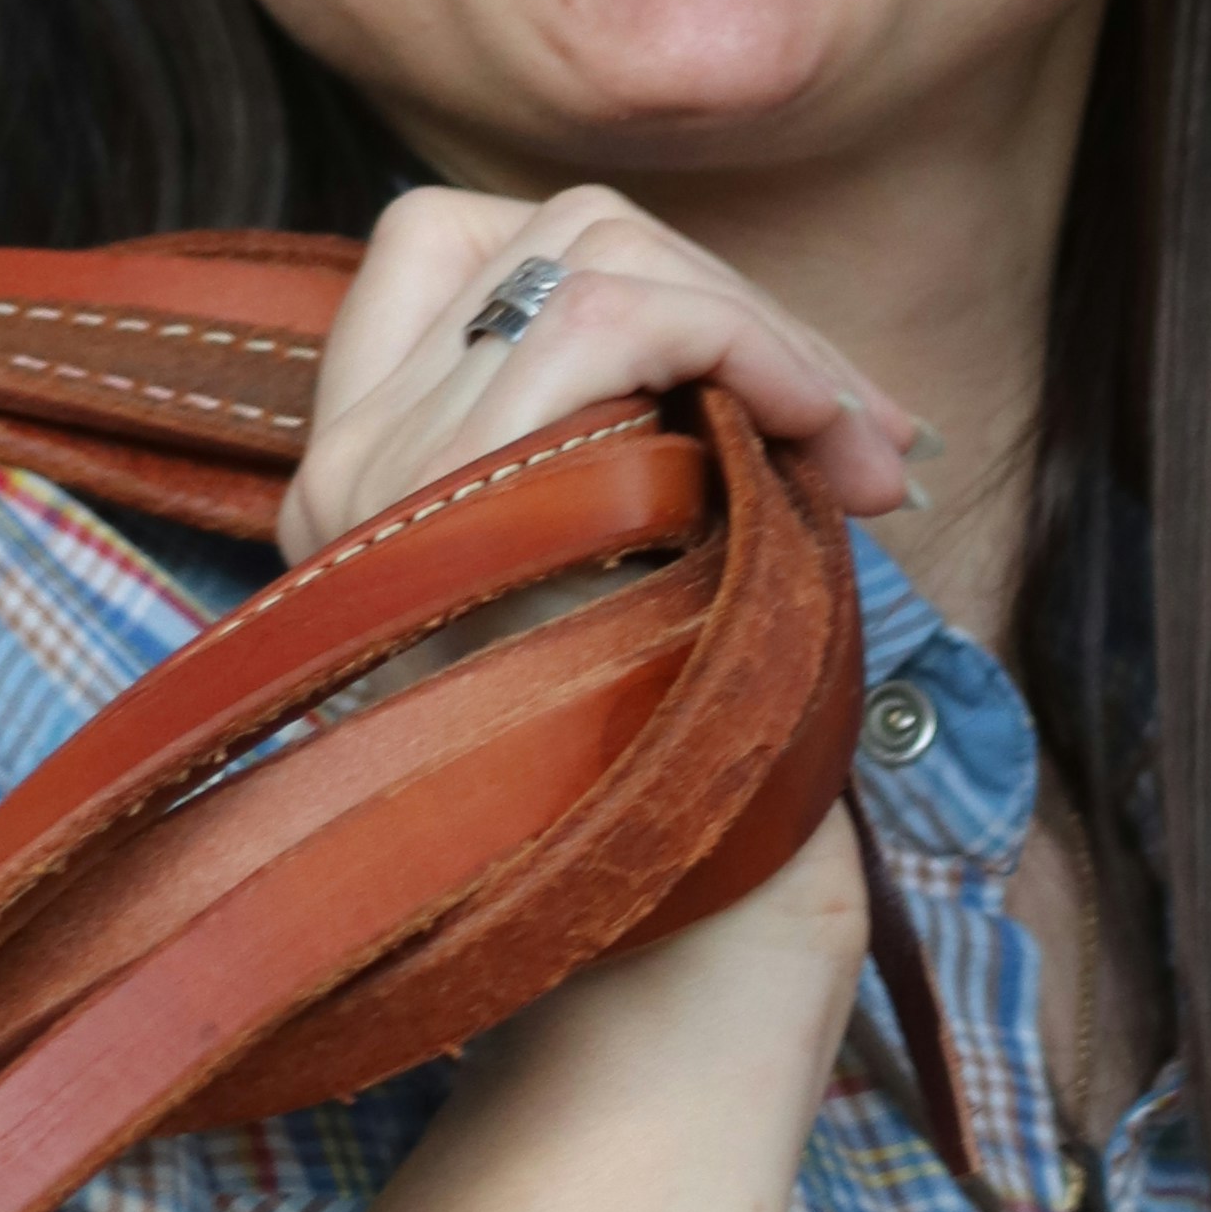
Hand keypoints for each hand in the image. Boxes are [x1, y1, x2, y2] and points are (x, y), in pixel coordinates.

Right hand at [284, 185, 889, 1063]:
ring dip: (759, 321)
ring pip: (592, 250)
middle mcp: (341, 470)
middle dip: (742, 301)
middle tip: (869, 432)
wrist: (663, 977)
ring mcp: (380, 479)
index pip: (466, 250)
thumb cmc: (683, 795)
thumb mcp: (649, 579)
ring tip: (857, 447)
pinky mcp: (452, 498)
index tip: (803, 406)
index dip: (663, 287)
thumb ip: (636, 450)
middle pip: (557, 234)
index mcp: (368, 488)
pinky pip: (613, 316)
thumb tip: (744, 329)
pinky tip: (819, 441)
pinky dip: (745, 343)